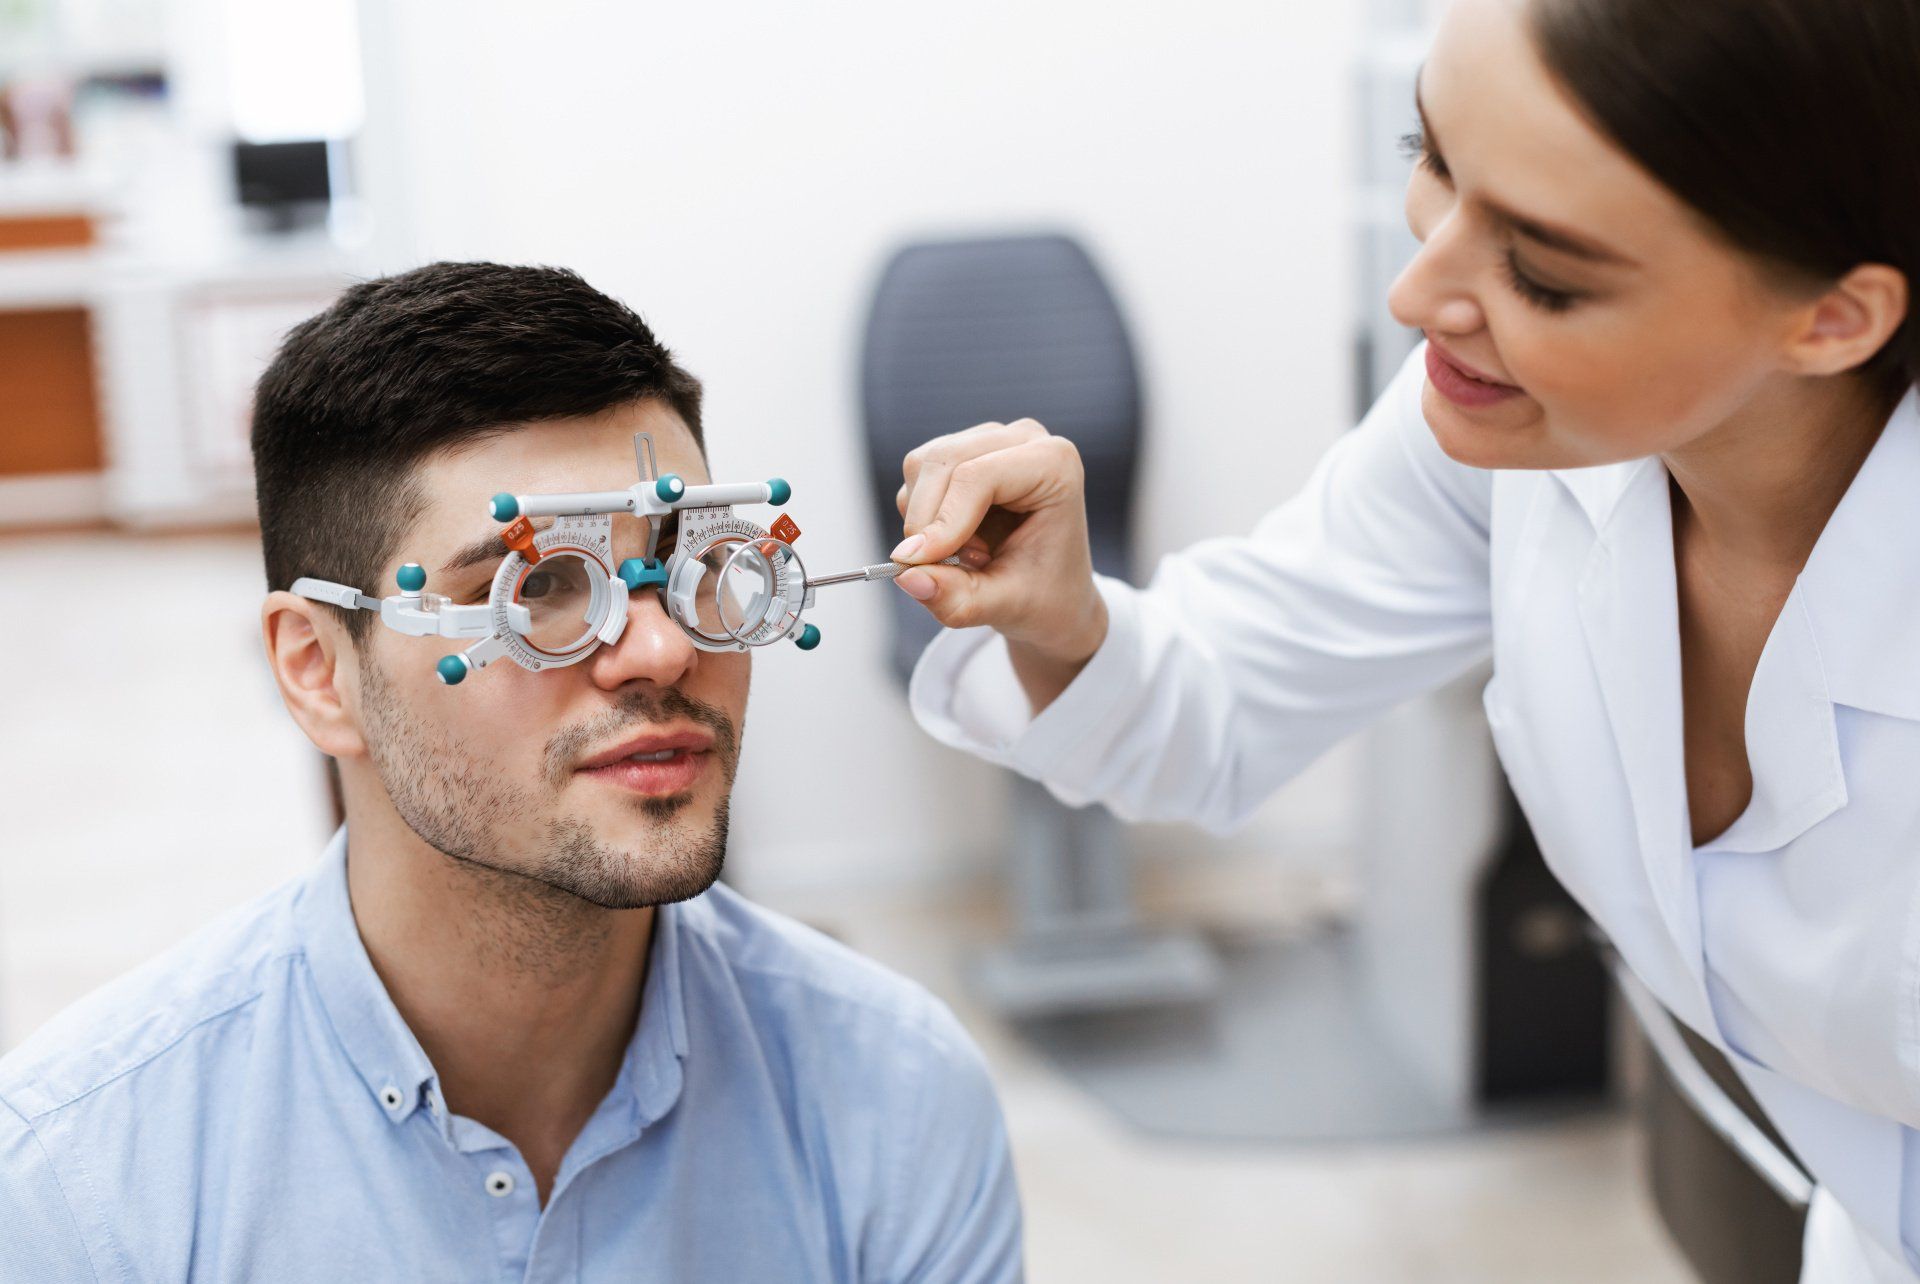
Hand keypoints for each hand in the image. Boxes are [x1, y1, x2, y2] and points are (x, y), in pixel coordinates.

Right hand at [892, 418, 1108, 709]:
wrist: (1052, 594)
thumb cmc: (1044, 596)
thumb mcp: (1005, 606)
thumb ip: (957, 598)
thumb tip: (906, 577)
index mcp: (1055, 465)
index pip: (979, 476)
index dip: (943, 520)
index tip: (917, 563)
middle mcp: (1024, 439)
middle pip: (943, 462)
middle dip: (927, 522)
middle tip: (942, 570)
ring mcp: (991, 439)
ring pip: (922, 466)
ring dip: (924, 520)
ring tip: (968, 555)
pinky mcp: (963, 450)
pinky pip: (916, 477)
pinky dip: (921, 515)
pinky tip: (958, 539)